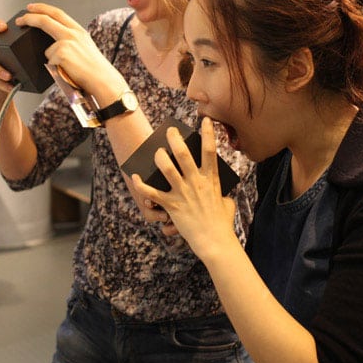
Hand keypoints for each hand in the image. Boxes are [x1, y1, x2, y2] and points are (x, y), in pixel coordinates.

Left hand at [16, 3, 126, 102]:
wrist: (102, 81)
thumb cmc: (94, 70)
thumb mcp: (85, 49)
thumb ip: (71, 42)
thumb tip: (53, 44)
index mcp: (79, 31)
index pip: (57, 13)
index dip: (43, 8)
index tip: (31, 7)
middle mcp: (73, 33)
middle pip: (45, 20)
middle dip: (29, 17)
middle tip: (20, 19)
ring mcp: (66, 42)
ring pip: (47, 49)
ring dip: (53, 61)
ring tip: (68, 70)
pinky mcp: (61, 53)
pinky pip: (49, 61)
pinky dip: (55, 69)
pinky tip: (67, 72)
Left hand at [130, 117, 237, 258]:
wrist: (215, 242)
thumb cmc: (222, 223)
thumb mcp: (227, 202)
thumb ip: (222, 192)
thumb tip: (220, 191)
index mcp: (211, 179)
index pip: (209, 150)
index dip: (208, 133)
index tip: (205, 120)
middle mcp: (196, 182)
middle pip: (183, 154)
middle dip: (175, 139)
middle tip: (170, 131)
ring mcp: (183, 193)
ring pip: (167, 168)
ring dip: (160, 157)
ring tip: (157, 151)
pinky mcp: (171, 206)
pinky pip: (152, 193)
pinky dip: (141, 185)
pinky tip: (136, 177)